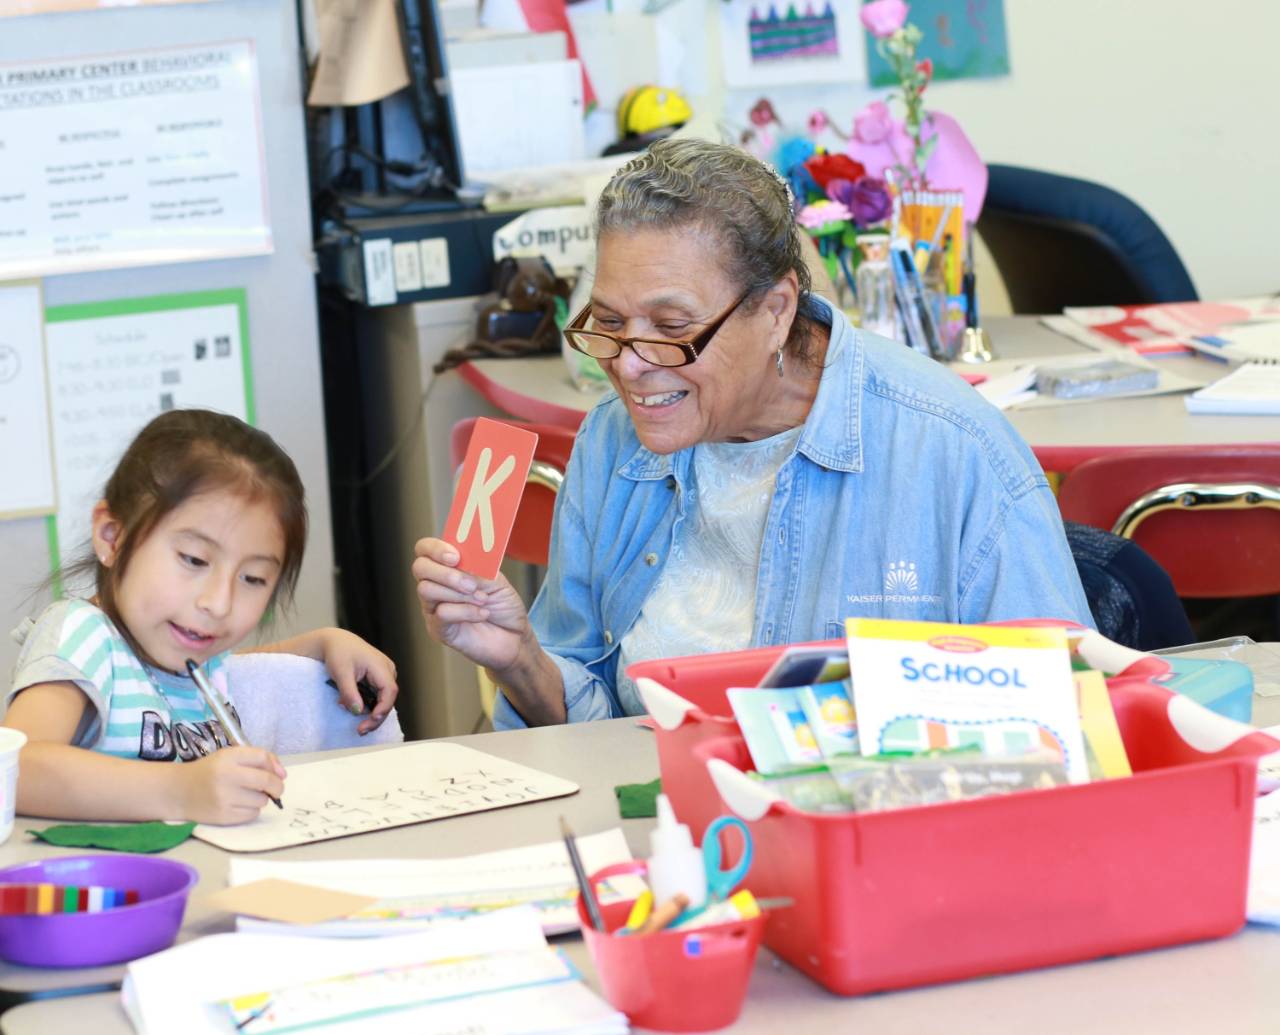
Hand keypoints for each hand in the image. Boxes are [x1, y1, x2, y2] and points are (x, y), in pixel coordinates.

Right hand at [177, 747, 286, 824]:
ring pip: (261, 800)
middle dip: (277, 786)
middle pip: (266, 781)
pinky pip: (252, 814)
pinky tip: (239, 805)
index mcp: (228, 757)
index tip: (278, 773)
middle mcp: (226, 776)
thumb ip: (258, 759)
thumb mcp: (230, 756)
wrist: (178, 792)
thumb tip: (282, 774)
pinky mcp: (223, 817)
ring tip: (247, 795)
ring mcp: (224, 798)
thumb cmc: (209, 771)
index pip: (262, 757)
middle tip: (275, 789)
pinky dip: (251, 810)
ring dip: (260, 798)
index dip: (275, 766)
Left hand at [317, 629, 398, 734]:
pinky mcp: (377, 679)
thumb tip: (358, 711)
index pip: (390, 691)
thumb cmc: (338, 652)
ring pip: (382, 699)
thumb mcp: (341, 673)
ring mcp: (384, 674)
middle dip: (375, 716)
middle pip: (388, 699)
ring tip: (347, 709)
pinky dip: (365, 703)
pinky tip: (351, 704)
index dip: (383, 708)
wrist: (335, 641)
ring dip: (368, 710)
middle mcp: (387, 670)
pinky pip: (376, 695)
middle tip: (361, 730)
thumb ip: (349, 692)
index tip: (370, 720)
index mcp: (381, 666)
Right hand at [412, 537, 532, 673]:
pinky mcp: (438, 629)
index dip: (435, 548)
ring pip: (426, 589)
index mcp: (448, 568)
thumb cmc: (504, 607)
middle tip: (471, 585)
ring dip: (459, 594)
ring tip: (483, 600)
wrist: (514, 637)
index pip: (425, 549)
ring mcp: (434, 607)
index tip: (456, 557)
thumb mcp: (497, 580)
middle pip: (420, 567)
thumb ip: (478, 567)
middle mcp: (436, 585)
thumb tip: (463, 559)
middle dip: (446, 573)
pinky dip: (466, 611)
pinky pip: (441, 613)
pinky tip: (482, 614)